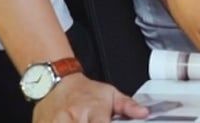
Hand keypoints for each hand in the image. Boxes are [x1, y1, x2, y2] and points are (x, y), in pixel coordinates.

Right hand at [31, 73, 148, 121]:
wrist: (55, 81)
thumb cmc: (84, 90)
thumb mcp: (109, 94)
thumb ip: (127, 106)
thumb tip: (144, 113)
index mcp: (93, 110)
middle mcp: (74, 117)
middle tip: (92, 121)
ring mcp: (57, 122)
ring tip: (83, 121)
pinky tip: (70, 122)